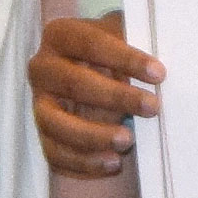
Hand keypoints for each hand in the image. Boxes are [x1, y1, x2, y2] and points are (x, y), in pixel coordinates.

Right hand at [31, 13, 161, 179]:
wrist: (91, 73)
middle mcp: (42, 68)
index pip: (91, 44)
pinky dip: (84, 162)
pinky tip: (113, 162)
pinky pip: (56, 153)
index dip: (125, 58)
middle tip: (152, 107)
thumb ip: (134, 40)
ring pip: (57, 123)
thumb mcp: (120, 38)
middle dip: (116, 97)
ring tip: (128, 140)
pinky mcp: (43, 133)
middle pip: (74, 83)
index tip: (159, 73)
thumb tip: (159, 63)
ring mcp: (39, 103)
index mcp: (60, 35)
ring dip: (93, 135)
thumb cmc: (111, 54)